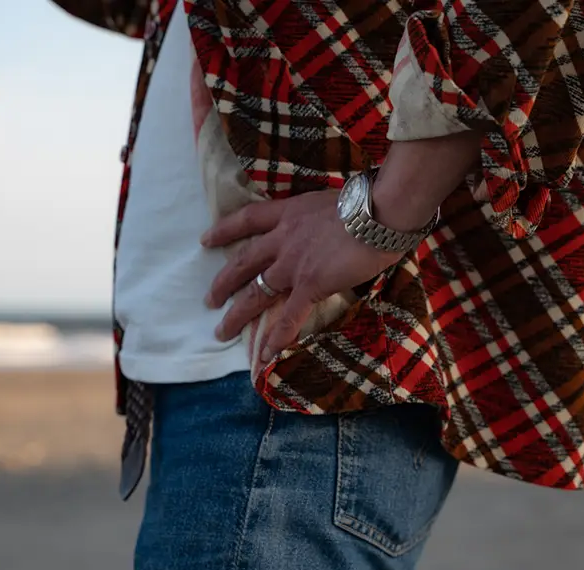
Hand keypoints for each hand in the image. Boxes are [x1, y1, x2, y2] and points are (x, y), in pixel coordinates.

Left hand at [201, 190, 401, 362]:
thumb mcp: (329, 201)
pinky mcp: (310, 285)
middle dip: (223, 283)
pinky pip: (289, 317)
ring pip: (256, 293)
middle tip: (209, 300)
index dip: (224, 230)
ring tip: (221, 332)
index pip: (248, 219)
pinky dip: (277, 337)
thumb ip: (316, 219)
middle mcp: (283, 239)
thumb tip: (322, 229)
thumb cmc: (366, 202)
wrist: (379, 212)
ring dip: (237, 315)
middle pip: (243, 263)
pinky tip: (265, 353)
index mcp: (288, 214)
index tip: (205, 240)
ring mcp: (293, 264)